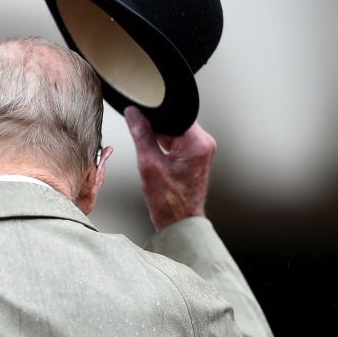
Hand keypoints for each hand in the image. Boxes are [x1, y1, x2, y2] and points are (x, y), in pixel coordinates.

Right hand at [124, 106, 215, 231]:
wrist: (179, 223)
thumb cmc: (169, 202)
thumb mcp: (148, 164)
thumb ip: (141, 134)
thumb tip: (133, 114)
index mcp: (197, 143)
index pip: (174, 114)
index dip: (156, 114)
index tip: (143, 120)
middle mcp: (204, 144)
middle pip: (175, 121)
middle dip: (157, 129)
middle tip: (150, 149)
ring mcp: (201, 150)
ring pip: (175, 131)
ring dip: (161, 140)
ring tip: (157, 161)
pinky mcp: (196, 156)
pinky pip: (178, 141)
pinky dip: (165, 147)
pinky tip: (160, 162)